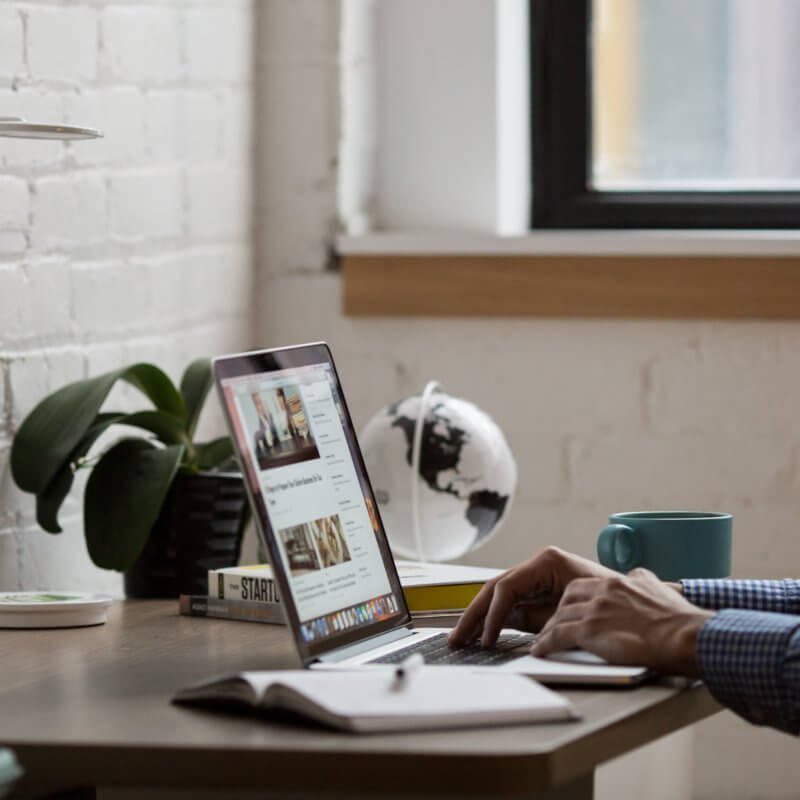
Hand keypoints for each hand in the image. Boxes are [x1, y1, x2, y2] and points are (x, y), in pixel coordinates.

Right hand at [448, 547, 619, 648]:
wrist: (644, 614)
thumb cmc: (611, 607)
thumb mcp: (568, 615)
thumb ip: (534, 620)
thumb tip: (502, 629)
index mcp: (547, 562)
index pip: (507, 587)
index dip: (491, 614)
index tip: (485, 638)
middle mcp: (539, 565)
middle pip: (496, 589)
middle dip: (474, 615)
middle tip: (457, 638)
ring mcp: (538, 577)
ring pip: (499, 596)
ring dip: (480, 618)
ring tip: (462, 639)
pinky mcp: (540, 592)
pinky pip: (511, 604)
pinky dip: (496, 620)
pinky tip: (482, 635)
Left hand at [531, 568, 712, 675]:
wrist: (686, 635)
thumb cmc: (680, 620)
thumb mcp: (658, 588)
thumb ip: (642, 581)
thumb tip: (638, 578)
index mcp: (617, 581)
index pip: (583, 586)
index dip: (573, 600)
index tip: (569, 609)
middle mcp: (602, 591)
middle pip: (567, 598)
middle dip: (557, 611)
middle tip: (552, 624)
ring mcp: (595, 611)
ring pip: (559, 617)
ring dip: (548, 630)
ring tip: (542, 640)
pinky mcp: (591, 631)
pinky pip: (558, 636)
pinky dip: (546, 644)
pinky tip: (540, 651)